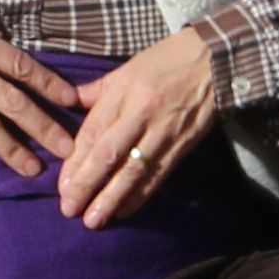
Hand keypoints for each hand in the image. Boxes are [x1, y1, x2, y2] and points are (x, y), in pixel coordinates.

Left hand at [55, 23, 224, 227]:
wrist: (217, 58)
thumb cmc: (168, 59)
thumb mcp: (128, 67)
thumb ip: (98, 90)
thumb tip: (68, 103)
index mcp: (123, 92)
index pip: (93, 131)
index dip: (75, 161)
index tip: (61, 185)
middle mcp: (140, 114)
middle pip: (108, 154)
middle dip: (86, 184)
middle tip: (69, 209)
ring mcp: (163, 132)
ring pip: (133, 170)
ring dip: (112, 198)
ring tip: (93, 220)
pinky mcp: (183, 145)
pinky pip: (158, 175)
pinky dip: (141, 195)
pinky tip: (125, 211)